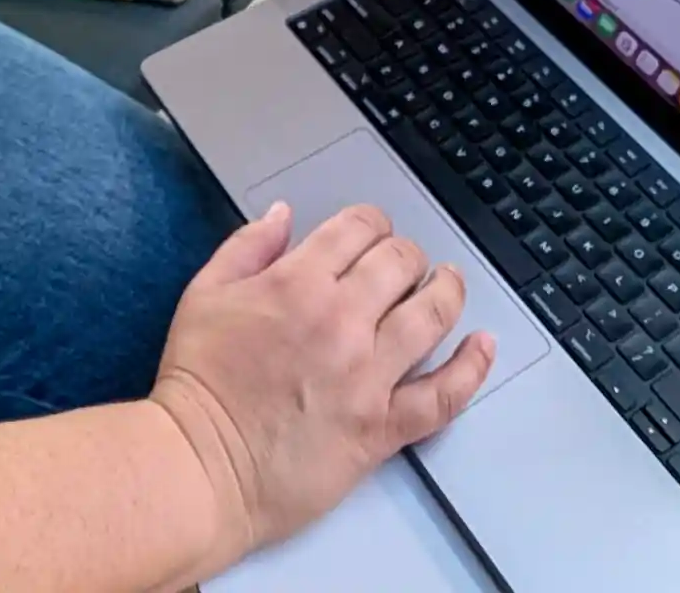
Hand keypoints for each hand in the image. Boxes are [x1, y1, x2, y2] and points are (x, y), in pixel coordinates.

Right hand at [148, 202, 494, 572]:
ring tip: (448, 286)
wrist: (201, 464)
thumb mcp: (204, 294)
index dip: (370, 223)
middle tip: (404, 265)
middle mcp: (340, 321)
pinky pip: (443, 395)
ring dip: (447, 292)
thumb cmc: (197, 382)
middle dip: (405, 255)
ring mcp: (367, 375)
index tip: (372, 232)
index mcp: (296, 282)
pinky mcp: (382, 426)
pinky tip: (482, 347)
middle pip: (400, 264)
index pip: (358, 229)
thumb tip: (282, 215)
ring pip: (431, 315)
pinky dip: (471, 368)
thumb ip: (247, 247)